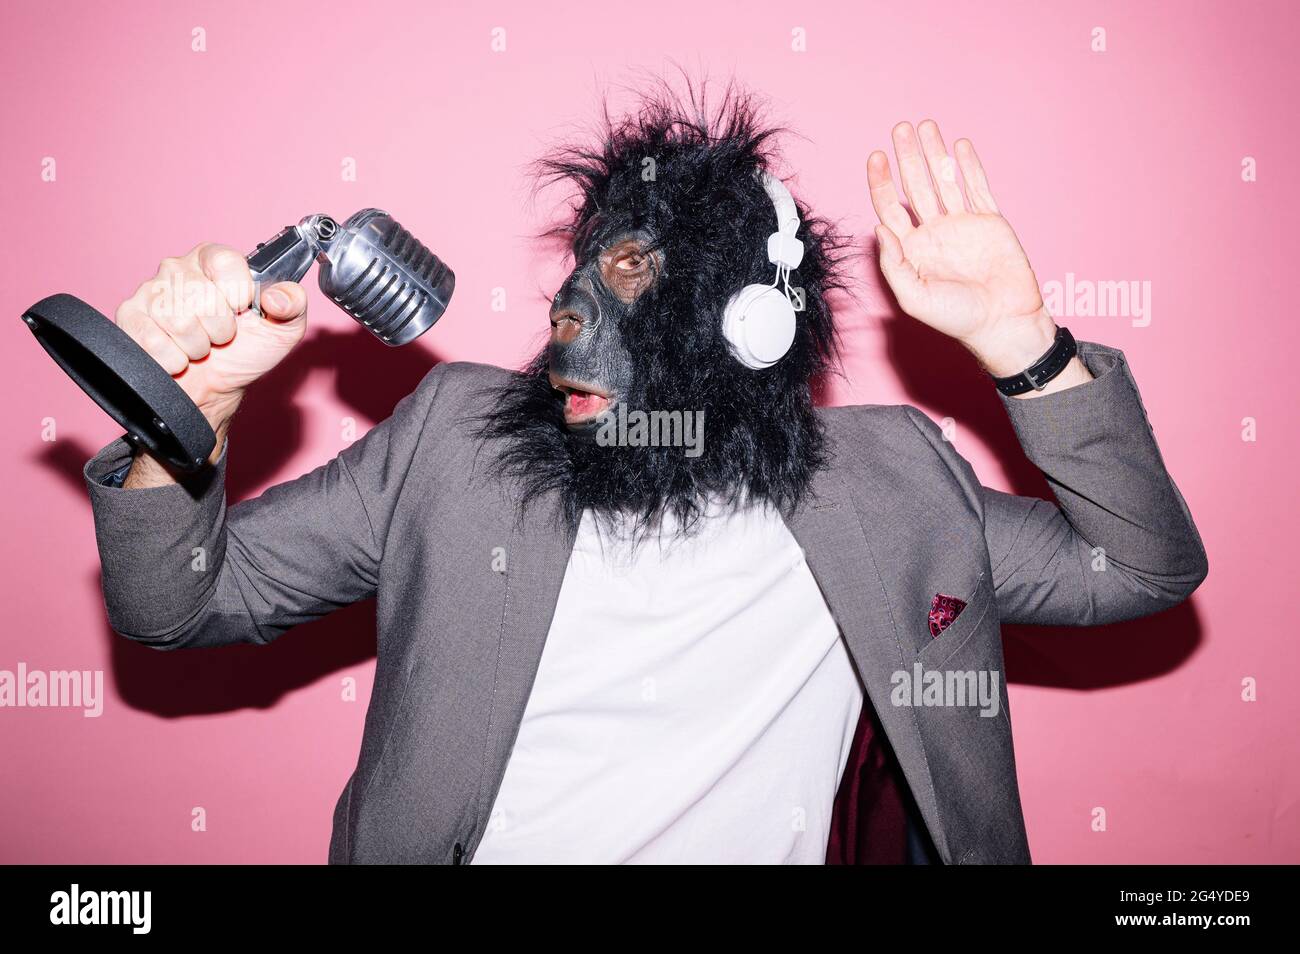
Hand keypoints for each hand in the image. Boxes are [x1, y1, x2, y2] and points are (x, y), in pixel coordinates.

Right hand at [114, 243, 308, 436]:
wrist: (215, 388)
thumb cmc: (246, 352)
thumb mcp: (282, 330)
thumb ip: (292, 304)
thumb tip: (278, 296)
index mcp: (214, 261)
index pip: (224, 260)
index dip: (238, 291)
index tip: (242, 310)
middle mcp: (179, 268)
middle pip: (200, 294)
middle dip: (220, 328)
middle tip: (221, 337)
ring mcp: (150, 292)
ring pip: (177, 320)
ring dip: (198, 346)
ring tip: (202, 347)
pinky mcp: (130, 318)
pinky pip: (152, 339)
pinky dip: (173, 358)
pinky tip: (179, 357)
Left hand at [867, 121, 1059, 377]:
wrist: (1003, 321)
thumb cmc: (957, 318)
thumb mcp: (914, 297)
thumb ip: (893, 263)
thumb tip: (878, 228)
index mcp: (912, 250)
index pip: (889, 208)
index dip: (881, 182)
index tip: (876, 157)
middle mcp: (934, 233)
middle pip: (915, 186)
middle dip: (906, 157)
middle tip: (900, 129)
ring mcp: (962, 225)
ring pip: (944, 181)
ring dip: (934, 154)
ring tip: (925, 126)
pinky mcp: (989, 222)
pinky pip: (977, 187)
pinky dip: (969, 166)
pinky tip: (958, 146)